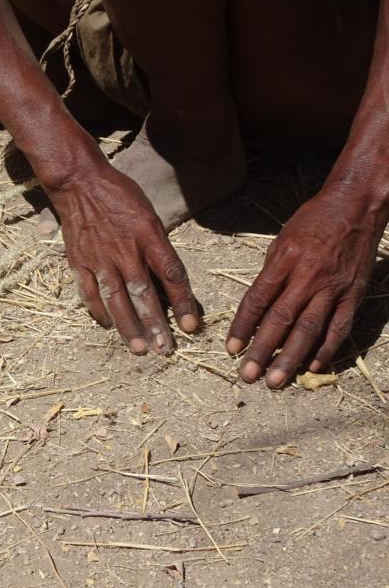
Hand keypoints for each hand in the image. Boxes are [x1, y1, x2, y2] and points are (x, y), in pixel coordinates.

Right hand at [50, 162, 199, 354]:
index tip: (191, 326)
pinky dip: (99, 311)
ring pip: (116, 299)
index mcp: (149, 236)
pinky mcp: (79, 261)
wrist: (79, 183)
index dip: (183, 303)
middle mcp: (125, 250)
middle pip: (144, 294)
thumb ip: (157, 247)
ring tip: (140, 348)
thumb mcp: (149, 215)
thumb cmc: (120, 196)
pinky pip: (90, 292)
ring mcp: (100, 258)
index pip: (171, 275)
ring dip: (129, 327)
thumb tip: (168, 280)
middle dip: (156, 325)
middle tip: (165, 350)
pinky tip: (108, 325)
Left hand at [226, 188, 383, 387]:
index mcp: (284, 261)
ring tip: (276, 381)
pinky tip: (313, 367)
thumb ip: (270, 273)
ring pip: (309, 329)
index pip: (257, 300)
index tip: (231, 349)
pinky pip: (339, 327)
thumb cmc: (312, 221)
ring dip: (291, 358)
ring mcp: (333, 287)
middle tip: (248, 375)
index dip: (242, 327)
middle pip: (280, 320)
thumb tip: (258, 307)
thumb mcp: (281, 240)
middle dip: (262, 351)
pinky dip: (326, 349)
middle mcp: (308, 276)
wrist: (357, 206)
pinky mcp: (354, 294)